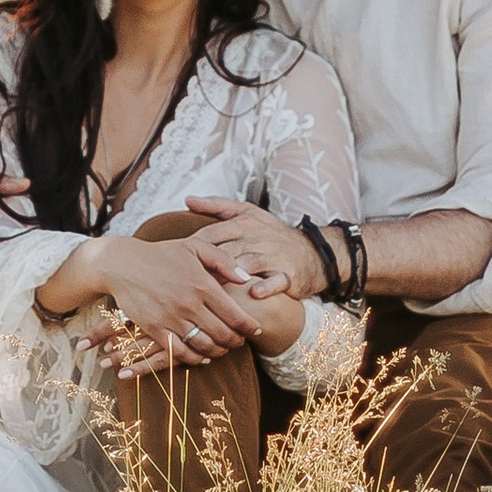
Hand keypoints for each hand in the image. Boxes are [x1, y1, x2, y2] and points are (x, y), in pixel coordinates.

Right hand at [93, 233, 269, 370]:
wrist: (123, 264)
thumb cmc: (162, 254)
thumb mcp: (195, 247)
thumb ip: (224, 261)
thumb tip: (246, 279)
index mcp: (203, 284)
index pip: (235, 314)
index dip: (249, 327)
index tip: (256, 330)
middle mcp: (189, 304)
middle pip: (223, 334)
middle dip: (236, 342)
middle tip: (240, 342)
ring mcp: (172, 318)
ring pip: (204, 346)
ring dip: (218, 352)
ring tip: (223, 349)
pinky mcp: (155, 329)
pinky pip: (180, 352)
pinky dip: (195, 359)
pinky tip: (202, 356)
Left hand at [180, 196, 323, 302]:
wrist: (314, 252)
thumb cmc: (273, 234)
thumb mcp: (247, 213)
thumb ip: (217, 206)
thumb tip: (187, 199)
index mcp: (245, 223)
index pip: (212, 233)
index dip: (193, 248)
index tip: (177, 261)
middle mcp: (258, 237)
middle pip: (226, 251)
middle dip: (206, 265)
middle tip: (186, 280)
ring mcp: (274, 256)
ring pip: (248, 265)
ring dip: (230, 276)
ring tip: (212, 290)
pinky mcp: (289, 274)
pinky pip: (276, 281)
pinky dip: (266, 287)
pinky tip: (254, 292)